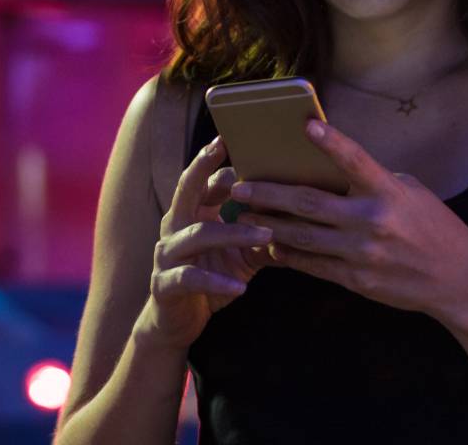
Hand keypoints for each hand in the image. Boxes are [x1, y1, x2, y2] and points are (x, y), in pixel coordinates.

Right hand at [136, 137, 277, 352]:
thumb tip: (303, 216)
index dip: (221, 162)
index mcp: (190, 213)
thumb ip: (260, 233)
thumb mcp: (240, 253)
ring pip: (198, 235)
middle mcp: (174, 226)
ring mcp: (166, 254)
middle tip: (225, 150)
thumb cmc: (211, 278)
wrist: (178, 322)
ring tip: (266, 235)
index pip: (203, 178)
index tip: (246, 144)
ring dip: (233, 232)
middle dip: (203, 167)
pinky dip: (217, 281)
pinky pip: (190, 277)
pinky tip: (241, 286)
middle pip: (185, 189)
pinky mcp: (165, 284)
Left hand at [231, 120, 467, 318]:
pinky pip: (313, 265)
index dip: (332, 142)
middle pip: (310, 203)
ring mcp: (363, 252)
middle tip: (239, 184)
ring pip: (303, 236)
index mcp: (390, 192)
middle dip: (269, 193)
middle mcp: (373, 221)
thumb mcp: (410, 192)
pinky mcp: (357, 279)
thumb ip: (372, 181)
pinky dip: (288, 254)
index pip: (357, 160)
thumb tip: (329, 168)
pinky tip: (269, 245)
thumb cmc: (433, 227)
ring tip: (244, 213)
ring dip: (268, 224)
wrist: (458, 280)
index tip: (306, 125)